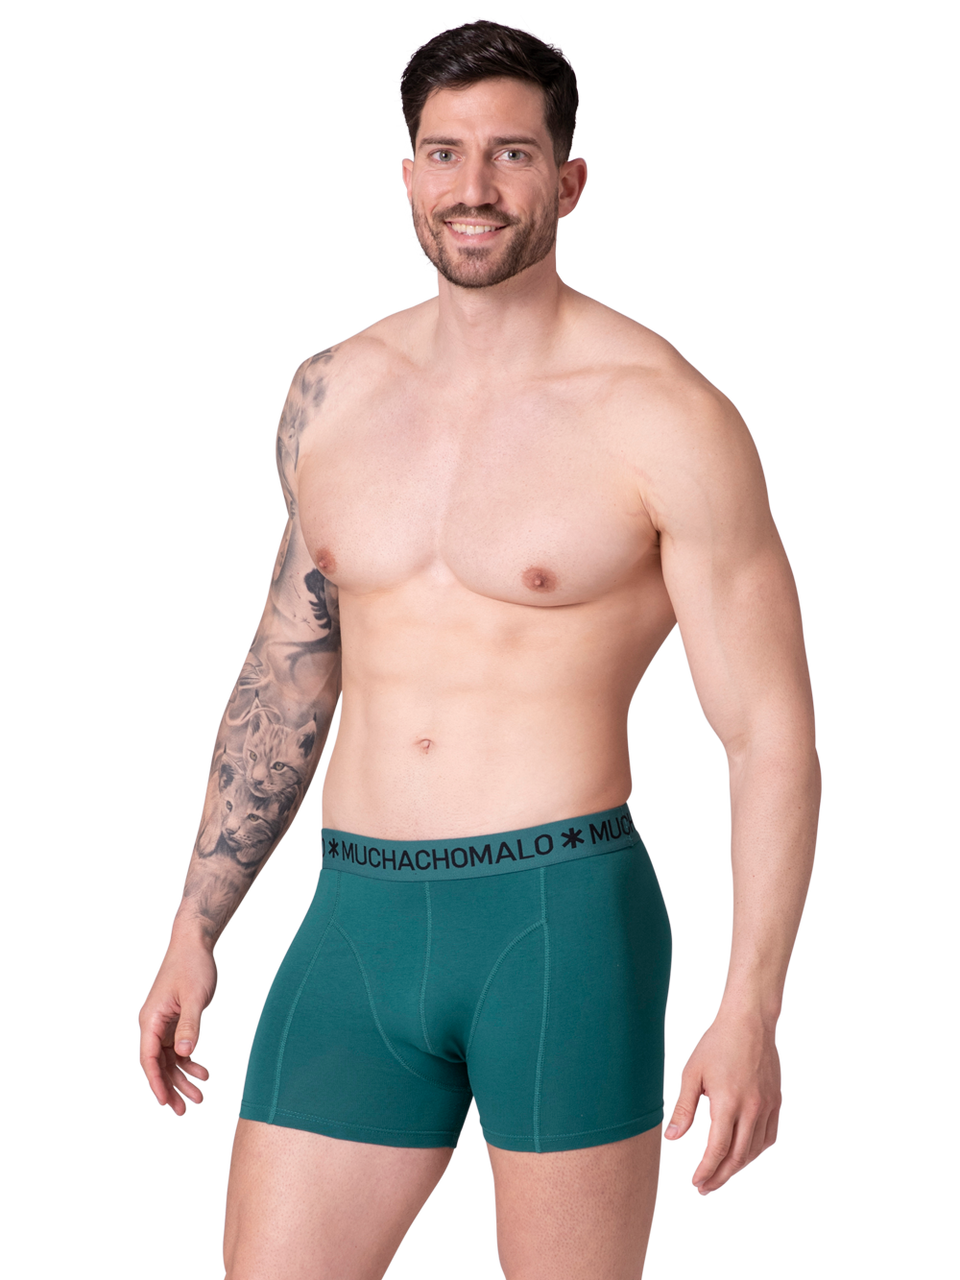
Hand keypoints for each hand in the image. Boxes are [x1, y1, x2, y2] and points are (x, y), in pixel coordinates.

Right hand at [137, 943, 218, 1117]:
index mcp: (150, 1020)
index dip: (156, 1084)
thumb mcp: (194, 997)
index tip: (166, 1104)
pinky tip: (205, 1074)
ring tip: (200, 1099)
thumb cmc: (192, 965)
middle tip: (185, 1113)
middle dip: (171, 1089)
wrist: (194, 942)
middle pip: (159, 1065)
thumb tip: (184, 1054)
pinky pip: (179, 1049)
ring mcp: (163, 1024)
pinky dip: (191, 1063)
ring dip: (183, 1080)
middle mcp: (152, 1025)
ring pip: (170, 1060)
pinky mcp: (175, 1021)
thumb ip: (189, 1026)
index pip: (149, 1060)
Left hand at [663, 1011, 782, 1196]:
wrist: (750, 1021)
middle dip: (719, 1177)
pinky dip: (756, 1152)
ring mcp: (768, 1107)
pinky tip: (744, 1156)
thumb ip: (684, 1109)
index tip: (695, 1183)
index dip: (706, 1171)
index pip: (717, 1150)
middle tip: (704, 1189)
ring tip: (720, 1175)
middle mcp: (752, 1109)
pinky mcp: (776, 1102)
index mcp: (728, 1103)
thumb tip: (673, 1140)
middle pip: (736, 1156)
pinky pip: (770, 1137)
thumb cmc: (717, 1043)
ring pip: (754, 1150)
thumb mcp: (692, 1073)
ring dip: (737, 1167)